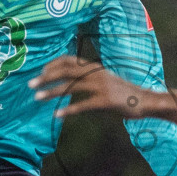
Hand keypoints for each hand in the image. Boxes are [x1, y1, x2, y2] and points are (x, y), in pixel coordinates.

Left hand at [30, 56, 145, 118]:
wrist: (146, 101)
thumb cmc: (124, 94)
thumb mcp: (105, 82)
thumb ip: (88, 82)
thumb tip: (69, 86)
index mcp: (95, 67)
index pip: (69, 60)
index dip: (52, 65)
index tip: (40, 73)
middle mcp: (96, 73)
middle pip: (66, 70)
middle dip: (45, 77)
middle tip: (30, 85)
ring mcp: (101, 86)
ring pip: (71, 86)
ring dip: (51, 92)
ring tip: (37, 98)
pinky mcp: (106, 101)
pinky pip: (83, 105)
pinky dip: (68, 110)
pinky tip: (57, 115)